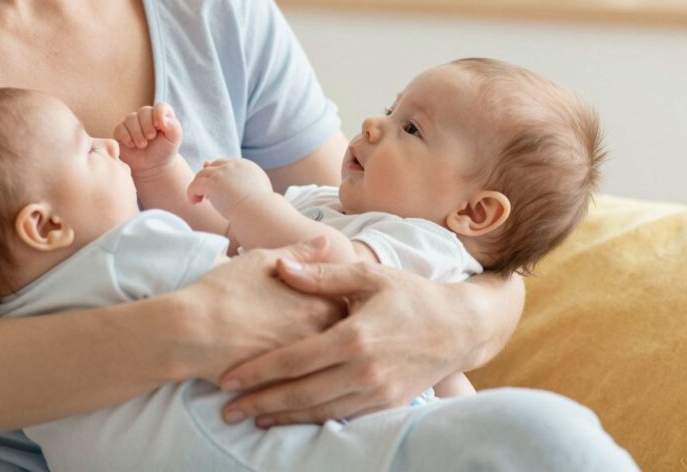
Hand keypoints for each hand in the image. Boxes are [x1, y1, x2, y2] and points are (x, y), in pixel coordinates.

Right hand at [114, 103, 180, 178]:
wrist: (152, 166)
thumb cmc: (164, 150)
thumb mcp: (174, 139)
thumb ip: (173, 127)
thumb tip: (163, 119)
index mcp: (161, 114)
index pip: (160, 106)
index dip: (159, 114)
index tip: (160, 126)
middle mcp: (146, 115)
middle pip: (144, 111)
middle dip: (147, 126)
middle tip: (151, 138)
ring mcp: (132, 122)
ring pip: (130, 118)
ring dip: (137, 133)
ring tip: (143, 144)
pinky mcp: (120, 131)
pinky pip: (120, 128)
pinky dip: (126, 136)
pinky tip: (132, 145)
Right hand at [171, 237, 343, 384]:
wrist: (190, 332)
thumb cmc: (223, 290)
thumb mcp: (262, 261)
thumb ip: (300, 253)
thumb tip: (326, 241)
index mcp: (317, 305)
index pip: (350, 308)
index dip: (340, 304)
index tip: (329, 302)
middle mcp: (316, 338)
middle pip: (343, 340)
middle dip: (336, 335)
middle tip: (317, 327)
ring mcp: (300, 366)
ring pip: (324, 366)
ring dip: (319, 359)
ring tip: (298, 348)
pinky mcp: (281, 387)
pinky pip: (302, 388)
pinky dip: (300, 380)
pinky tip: (288, 373)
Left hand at [187, 158, 272, 216]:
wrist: (259, 210)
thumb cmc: (261, 207)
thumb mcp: (260, 188)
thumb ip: (248, 182)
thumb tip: (234, 183)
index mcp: (246, 166)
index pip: (227, 164)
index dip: (218, 173)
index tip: (215, 186)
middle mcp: (233, 165)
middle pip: (213, 166)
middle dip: (207, 177)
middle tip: (205, 192)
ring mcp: (222, 173)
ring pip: (201, 174)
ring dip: (198, 186)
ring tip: (198, 199)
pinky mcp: (212, 184)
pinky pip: (194, 185)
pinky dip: (191, 193)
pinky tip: (194, 202)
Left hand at [216, 263, 521, 425]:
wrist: (460, 328)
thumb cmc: (411, 296)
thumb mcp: (369, 276)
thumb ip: (322, 274)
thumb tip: (280, 265)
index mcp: (355, 336)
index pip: (295, 360)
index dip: (258, 371)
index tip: (228, 378)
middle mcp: (364, 371)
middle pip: (300, 394)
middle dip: (260, 403)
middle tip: (226, 409)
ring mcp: (377, 392)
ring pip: (319, 411)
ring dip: (282, 417)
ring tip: (251, 417)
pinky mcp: (388, 405)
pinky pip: (342, 417)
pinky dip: (313, 421)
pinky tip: (291, 419)